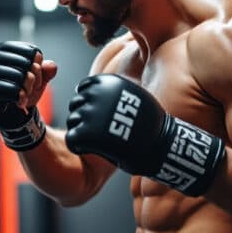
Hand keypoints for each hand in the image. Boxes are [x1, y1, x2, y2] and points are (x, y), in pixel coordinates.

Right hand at [0, 41, 56, 149]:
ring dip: (28, 90)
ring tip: (25, 96)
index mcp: (1, 49)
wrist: (5, 113)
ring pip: (19, 77)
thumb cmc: (19, 90)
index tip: (36, 77)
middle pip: (26, 63)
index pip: (31, 52)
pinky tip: (20, 102)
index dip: (39, 66)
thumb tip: (51, 66)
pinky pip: (10, 91)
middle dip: (34, 80)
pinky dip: (20, 98)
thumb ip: (46, 70)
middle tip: (30, 89)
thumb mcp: (36, 78)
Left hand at [65, 74, 225, 196]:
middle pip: (76, 104)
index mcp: (109, 82)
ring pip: (72, 121)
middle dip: (83, 117)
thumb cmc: (151, 125)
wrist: (159, 147)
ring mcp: (91, 113)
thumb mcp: (136, 97)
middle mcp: (98, 94)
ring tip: (97, 141)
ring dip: (80, 131)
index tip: (99, 116)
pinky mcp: (86, 133)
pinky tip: (92, 150)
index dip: (89, 103)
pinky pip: (72, 139)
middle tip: (98, 131)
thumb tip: (102, 84)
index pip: (85, 88)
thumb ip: (117, 92)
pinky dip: (79, 146)